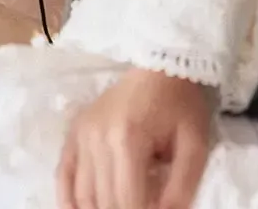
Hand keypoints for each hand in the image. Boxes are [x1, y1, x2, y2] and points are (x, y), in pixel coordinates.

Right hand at [57, 69, 213, 208]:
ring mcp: (82, 134)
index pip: (128, 202)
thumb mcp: (194, 145)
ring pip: (83, 194)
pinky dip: (68, 200)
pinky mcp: (74, 131)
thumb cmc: (180, 104)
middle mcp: (97, 138)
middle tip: (142, 205)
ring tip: (118, 208)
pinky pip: (63, 174)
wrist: (160, 64)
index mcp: (128, 139)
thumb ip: (181, 187)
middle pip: (104, 202)